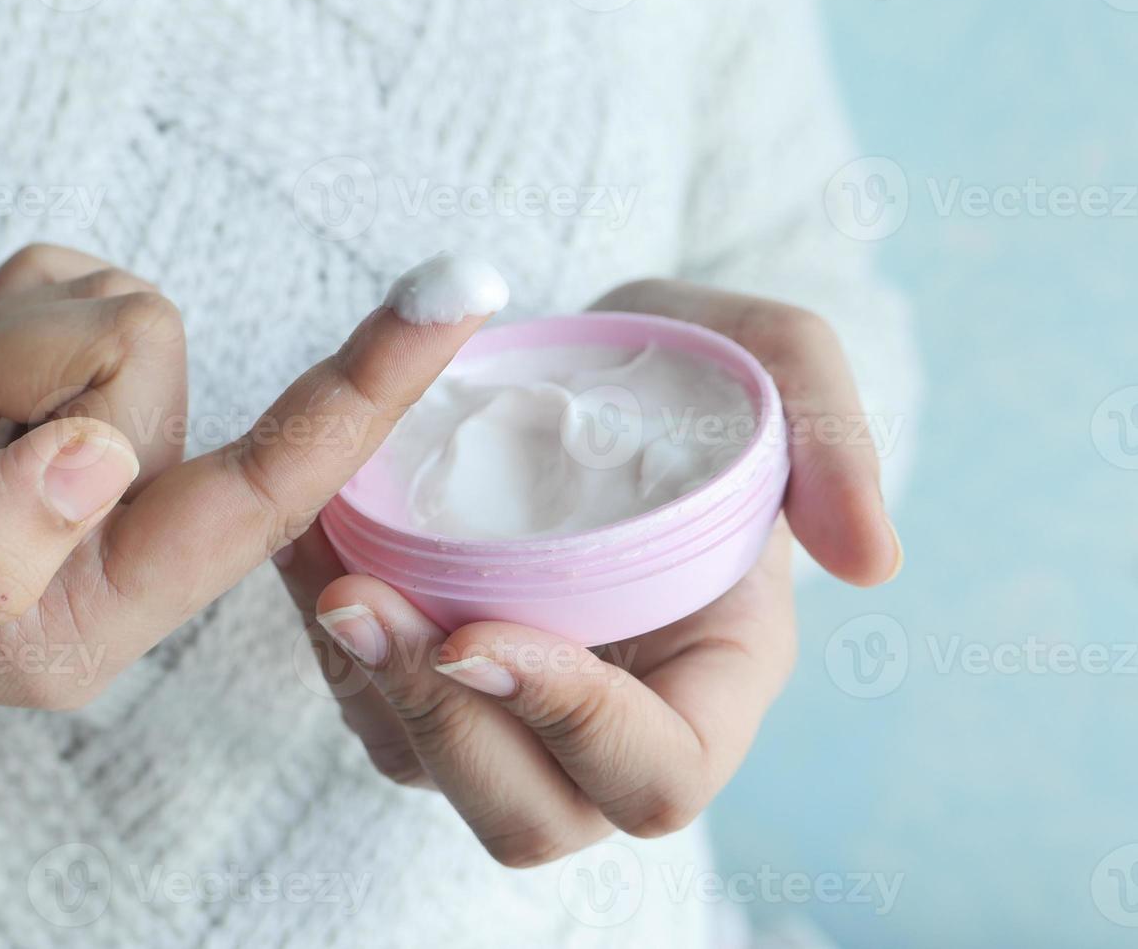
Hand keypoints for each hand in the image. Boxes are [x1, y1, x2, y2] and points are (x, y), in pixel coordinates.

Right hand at [0, 245, 492, 706]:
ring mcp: (107, 459)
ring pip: (123, 313)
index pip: (266, 499)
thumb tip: (105, 460)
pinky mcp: (76, 389)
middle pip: (155, 366)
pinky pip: (82, 280)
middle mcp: (129, 537)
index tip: (454, 299)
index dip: (364, 395)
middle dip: (13, 371)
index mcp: (100, 612)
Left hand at [277, 279, 901, 866]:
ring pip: (431, 774)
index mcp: (714, 680)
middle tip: (369, 606)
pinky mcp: (435, 678)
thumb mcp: (772, 363)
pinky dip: (326, 641)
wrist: (583, 363)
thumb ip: (833, 440)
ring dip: (367, 691)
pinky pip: (368, 707)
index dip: (577, 727)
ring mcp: (515, 712)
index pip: (660, 772)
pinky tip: (304, 546)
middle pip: (533, 816)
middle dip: (446, 729)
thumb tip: (875, 564)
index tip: (486, 628)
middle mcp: (612, 723)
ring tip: (322, 574)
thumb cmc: (682, 368)